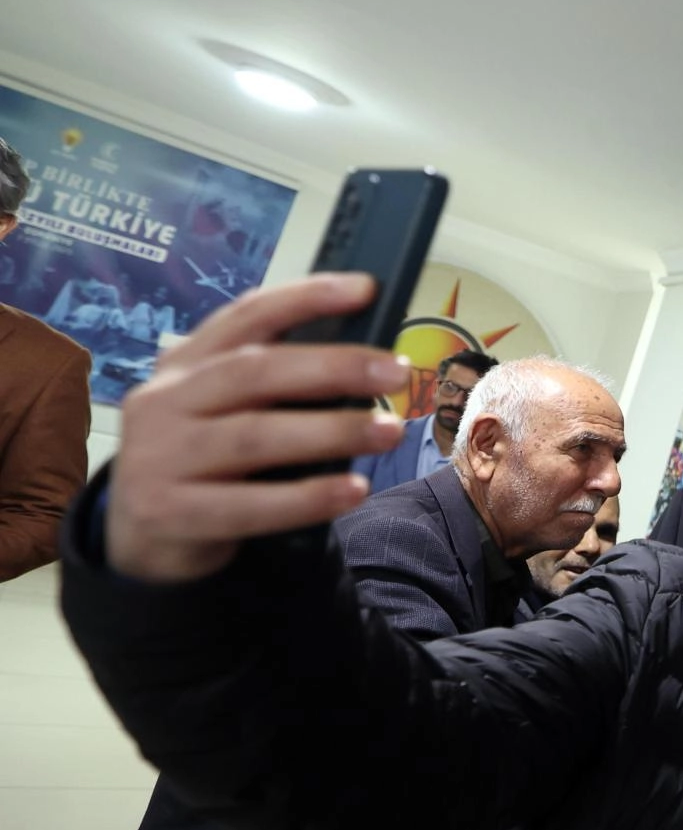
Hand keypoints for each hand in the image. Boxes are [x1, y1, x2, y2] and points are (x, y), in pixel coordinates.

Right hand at [105, 274, 410, 582]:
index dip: (304, 298)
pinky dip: (307, 497)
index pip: (245, 316)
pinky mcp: (170, 513)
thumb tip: (366, 360)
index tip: (365, 289)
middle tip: (396, 371)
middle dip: (333, 367)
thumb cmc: (204, 462)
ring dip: (332, 431)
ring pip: (254, 437)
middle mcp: (165, 401)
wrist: (140, 541)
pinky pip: (249, 505)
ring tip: (390, 430)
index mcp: (184, 364)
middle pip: (254, 372)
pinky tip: (355, 489)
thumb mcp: (223, 410)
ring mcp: (160, 457)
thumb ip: (274, 383)